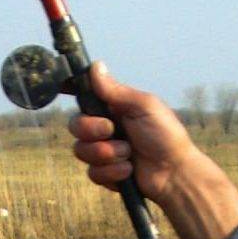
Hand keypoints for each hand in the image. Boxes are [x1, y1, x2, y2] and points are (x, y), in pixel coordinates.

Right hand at [70, 65, 237, 238]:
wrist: (174, 173)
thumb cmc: (165, 135)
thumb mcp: (143, 106)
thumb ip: (116, 91)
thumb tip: (96, 65)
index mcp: (113, 107)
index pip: (84, 96)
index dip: (71, 91)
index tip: (63, 88)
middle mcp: (105, 127)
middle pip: (75, 125)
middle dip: (91, 129)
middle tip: (112, 131)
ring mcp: (104, 151)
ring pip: (81, 150)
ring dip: (106, 153)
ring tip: (129, 154)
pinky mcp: (105, 173)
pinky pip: (92, 172)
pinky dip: (111, 172)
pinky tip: (129, 170)